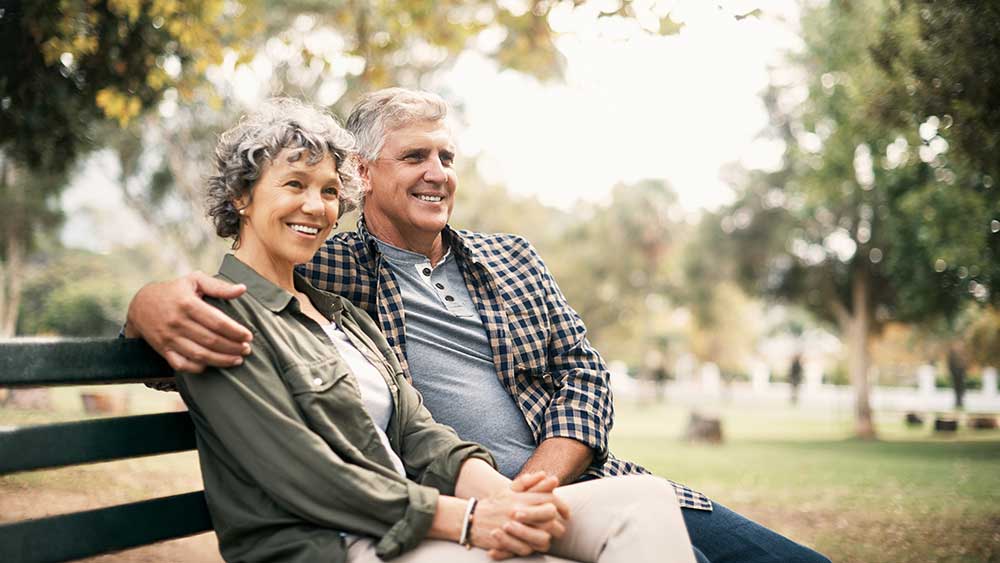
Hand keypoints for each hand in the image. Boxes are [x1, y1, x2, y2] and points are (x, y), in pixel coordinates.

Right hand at [125, 272, 251, 371]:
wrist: (140, 305)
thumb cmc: (174, 291)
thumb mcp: (194, 281)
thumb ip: (219, 286)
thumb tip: (242, 289)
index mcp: (187, 304)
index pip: (217, 321)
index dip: (235, 331)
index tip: (249, 336)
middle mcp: (178, 322)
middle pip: (211, 340)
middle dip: (232, 347)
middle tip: (247, 349)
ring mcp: (169, 338)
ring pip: (199, 355)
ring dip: (221, 360)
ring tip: (237, 359)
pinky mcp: (163, 350)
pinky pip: (181, 365)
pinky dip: (197, 368)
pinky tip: (212, 365)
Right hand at [476, 472, 569, 559]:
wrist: (470, 518)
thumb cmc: (494, 504)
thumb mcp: (510, 490)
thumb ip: (529, 483)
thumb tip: (547, 475)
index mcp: (523, 498)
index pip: (551, 500)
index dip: (563, 507)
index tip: (566, 515)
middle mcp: (520, 511)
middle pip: (550, 519)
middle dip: (557, 526)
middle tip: (558, 529)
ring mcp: (514, 527)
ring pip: (542, 538)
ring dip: (545, 539)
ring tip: (545, 539)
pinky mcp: (507, 542)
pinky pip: (528, 550)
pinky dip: (531, 549)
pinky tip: (531, 545)